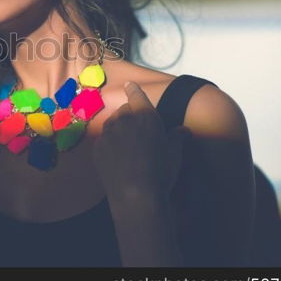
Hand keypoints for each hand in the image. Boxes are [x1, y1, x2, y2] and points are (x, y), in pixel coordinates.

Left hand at [91, 81, 189, 201]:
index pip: (136, 94)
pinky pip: (103, 140)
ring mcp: (108, 133)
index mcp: (145, 115)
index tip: (129, 85)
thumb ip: (177, 137)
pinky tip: (117, 157)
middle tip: (138, 131)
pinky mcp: (97, 148)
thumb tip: (182, 130)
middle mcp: (124, 120)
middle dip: (130, 115)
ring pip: (112, 124)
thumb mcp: (175, 153)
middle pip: (124, 110)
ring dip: (118, 128)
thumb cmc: (161, 172)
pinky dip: (109, 143)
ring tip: (127, 144)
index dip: (133, 89)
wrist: (135, 195)